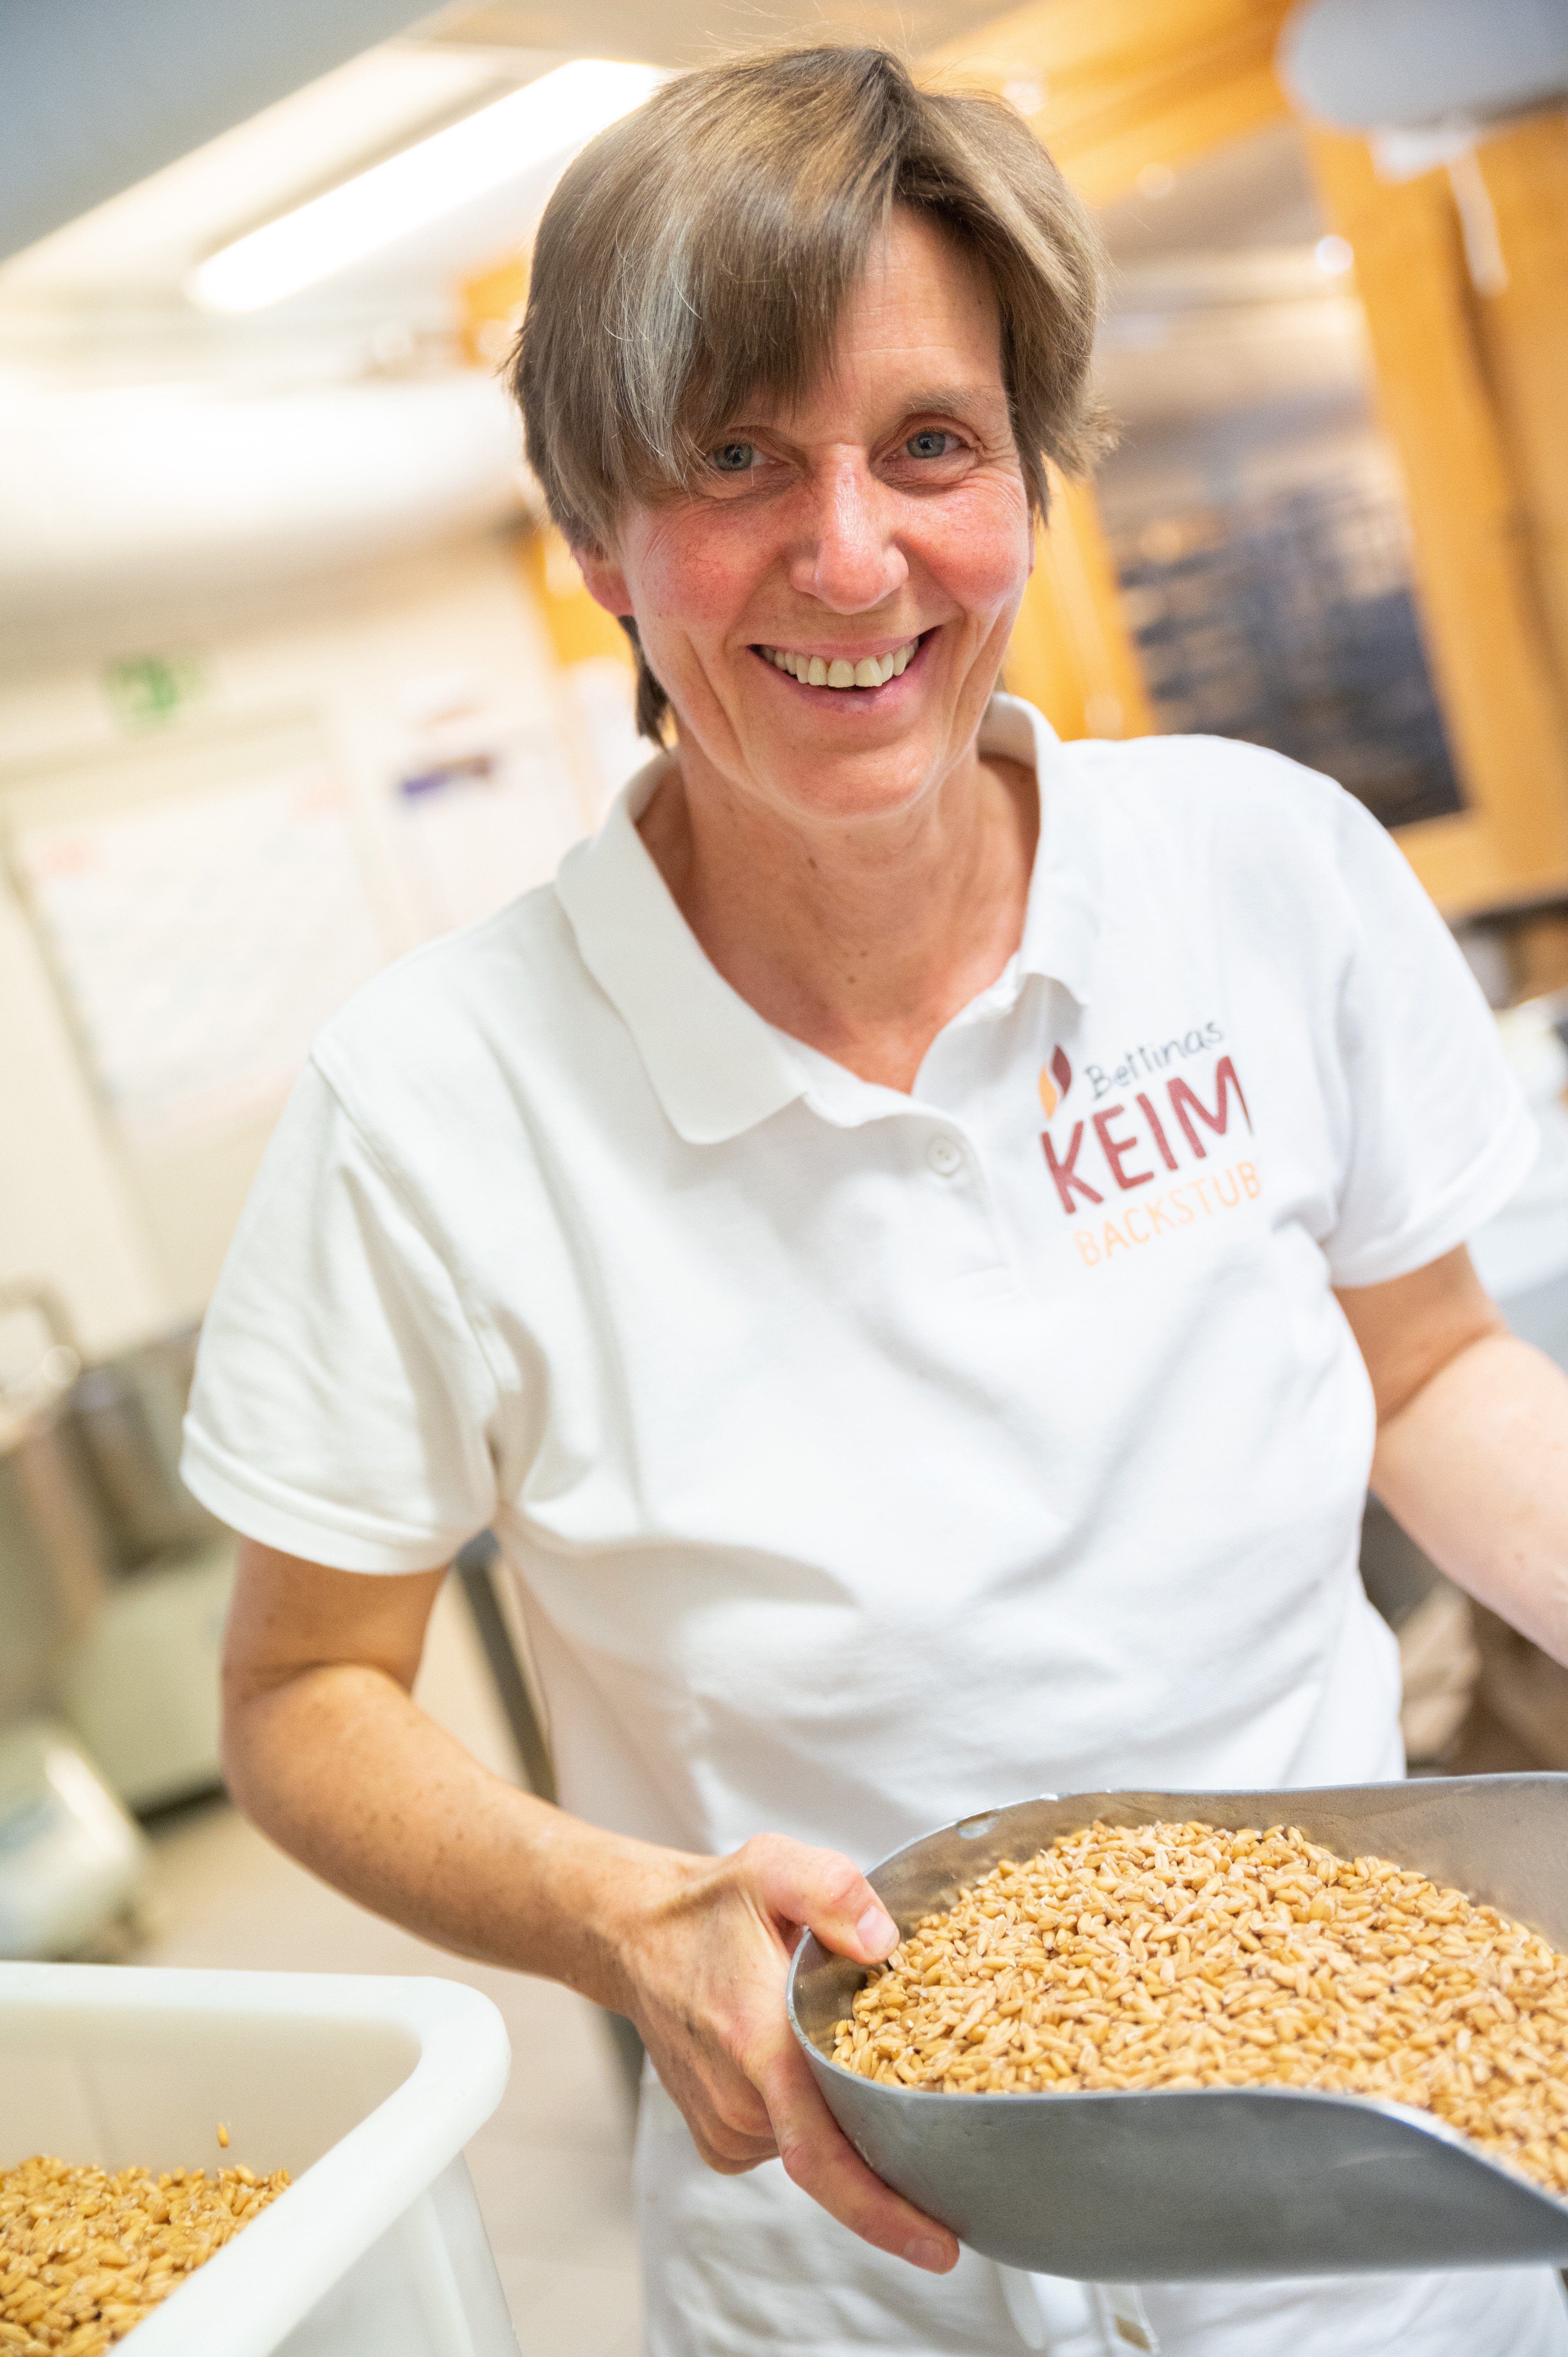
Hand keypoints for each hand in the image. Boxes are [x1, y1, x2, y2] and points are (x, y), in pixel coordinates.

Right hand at [611, 1830, 959, 2272]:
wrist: (634, 1934)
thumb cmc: (711, 1905)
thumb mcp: (773, 1868)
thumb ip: (833, 1892)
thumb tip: (884, 1943)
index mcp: (757, 2044)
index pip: (823, 2155)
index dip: (883, 2212)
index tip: (941, 2248)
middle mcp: (737, 2101)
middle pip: (837, 2152)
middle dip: (892, 2147)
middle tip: (948, 2120)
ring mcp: (725, 2127)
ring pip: (814, 2144)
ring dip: (846, 2113)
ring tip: (862, 2050)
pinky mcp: (719, 2138)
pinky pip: (788, 2141)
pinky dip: (814, 2113)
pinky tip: (814, 2063)